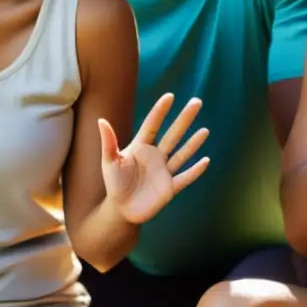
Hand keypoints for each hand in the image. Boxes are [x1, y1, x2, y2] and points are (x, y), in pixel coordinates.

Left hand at [99, 93, 209, 224]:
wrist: (121, 210)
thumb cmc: (114, 183)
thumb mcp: (109, 162)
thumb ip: (108, 143)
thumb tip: (101, 120)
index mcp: (141, 147)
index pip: (152, 124)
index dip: (160, 111)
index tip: (170, 96)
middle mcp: (156, 156)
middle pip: (173, 134)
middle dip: (184, 119)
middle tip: (196, 102)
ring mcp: (164, 171)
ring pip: (182, 154)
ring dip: (193, 143)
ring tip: (205, 130)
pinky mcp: (170, 187)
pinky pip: (185, 177)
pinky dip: (195, 170)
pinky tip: (206, 160)